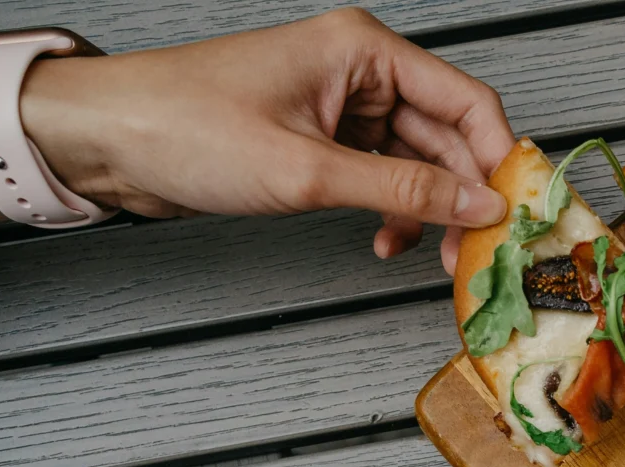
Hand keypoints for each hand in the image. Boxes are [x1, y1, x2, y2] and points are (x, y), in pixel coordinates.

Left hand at [0, 8, 512, 269]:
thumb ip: (405, 188)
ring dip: (431, 213)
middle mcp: (361, 72)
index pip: (468, 102)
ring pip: (422, 163)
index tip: (517, 212)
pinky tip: (385, 242)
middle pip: (451, 137)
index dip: (500, 160)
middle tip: (478, 251)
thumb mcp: (309, 170)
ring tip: (433, 257)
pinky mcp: (325, 139)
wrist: (108, 140)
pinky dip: (395, 212)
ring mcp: (344, 106)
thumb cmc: (185, 126)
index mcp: (364, 51)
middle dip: (466, 197)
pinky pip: (387, 176)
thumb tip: (481, 204)